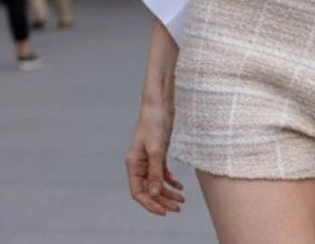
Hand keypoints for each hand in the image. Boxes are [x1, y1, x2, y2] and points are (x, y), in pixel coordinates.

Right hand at [125, 101, 184, 215]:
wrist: (160, 102)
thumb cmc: (154, 122)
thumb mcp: (157, 149)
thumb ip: (155, 172)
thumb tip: (153, 194)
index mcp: (133, 164)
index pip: (138, 192)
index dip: (150, 204)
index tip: (164, 211)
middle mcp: (139, 164)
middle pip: (149, 190)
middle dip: (162, 200)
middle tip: (177, 208)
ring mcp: (149, 159)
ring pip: (157, 182)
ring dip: (168, 192)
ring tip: (181, 200)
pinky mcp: (158, 153)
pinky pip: (162, 172)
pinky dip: (171, 180)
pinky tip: (180, 186)